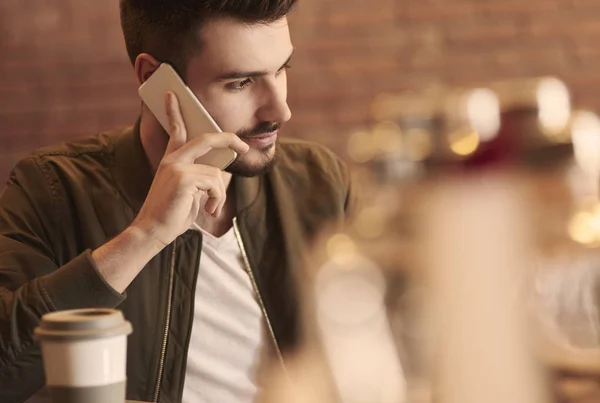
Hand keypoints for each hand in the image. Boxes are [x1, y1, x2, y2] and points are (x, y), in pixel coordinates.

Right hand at [131, 92, 248, 246]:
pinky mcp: (183, 178)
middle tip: (243, 146)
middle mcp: (172, 160)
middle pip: (206, 140)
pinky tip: (209, 210)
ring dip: (219, 194)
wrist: (152, 231)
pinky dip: (217, 199)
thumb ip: (200, 177)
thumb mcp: (189, 192)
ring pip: (216, 173)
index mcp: (171, 160)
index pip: (176, 130)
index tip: (172, 95)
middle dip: (229, 140)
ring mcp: (177, 167)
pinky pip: (215, 184)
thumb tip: (221, 170)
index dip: (175, 111)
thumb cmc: (172, 213)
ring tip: (211, 208)